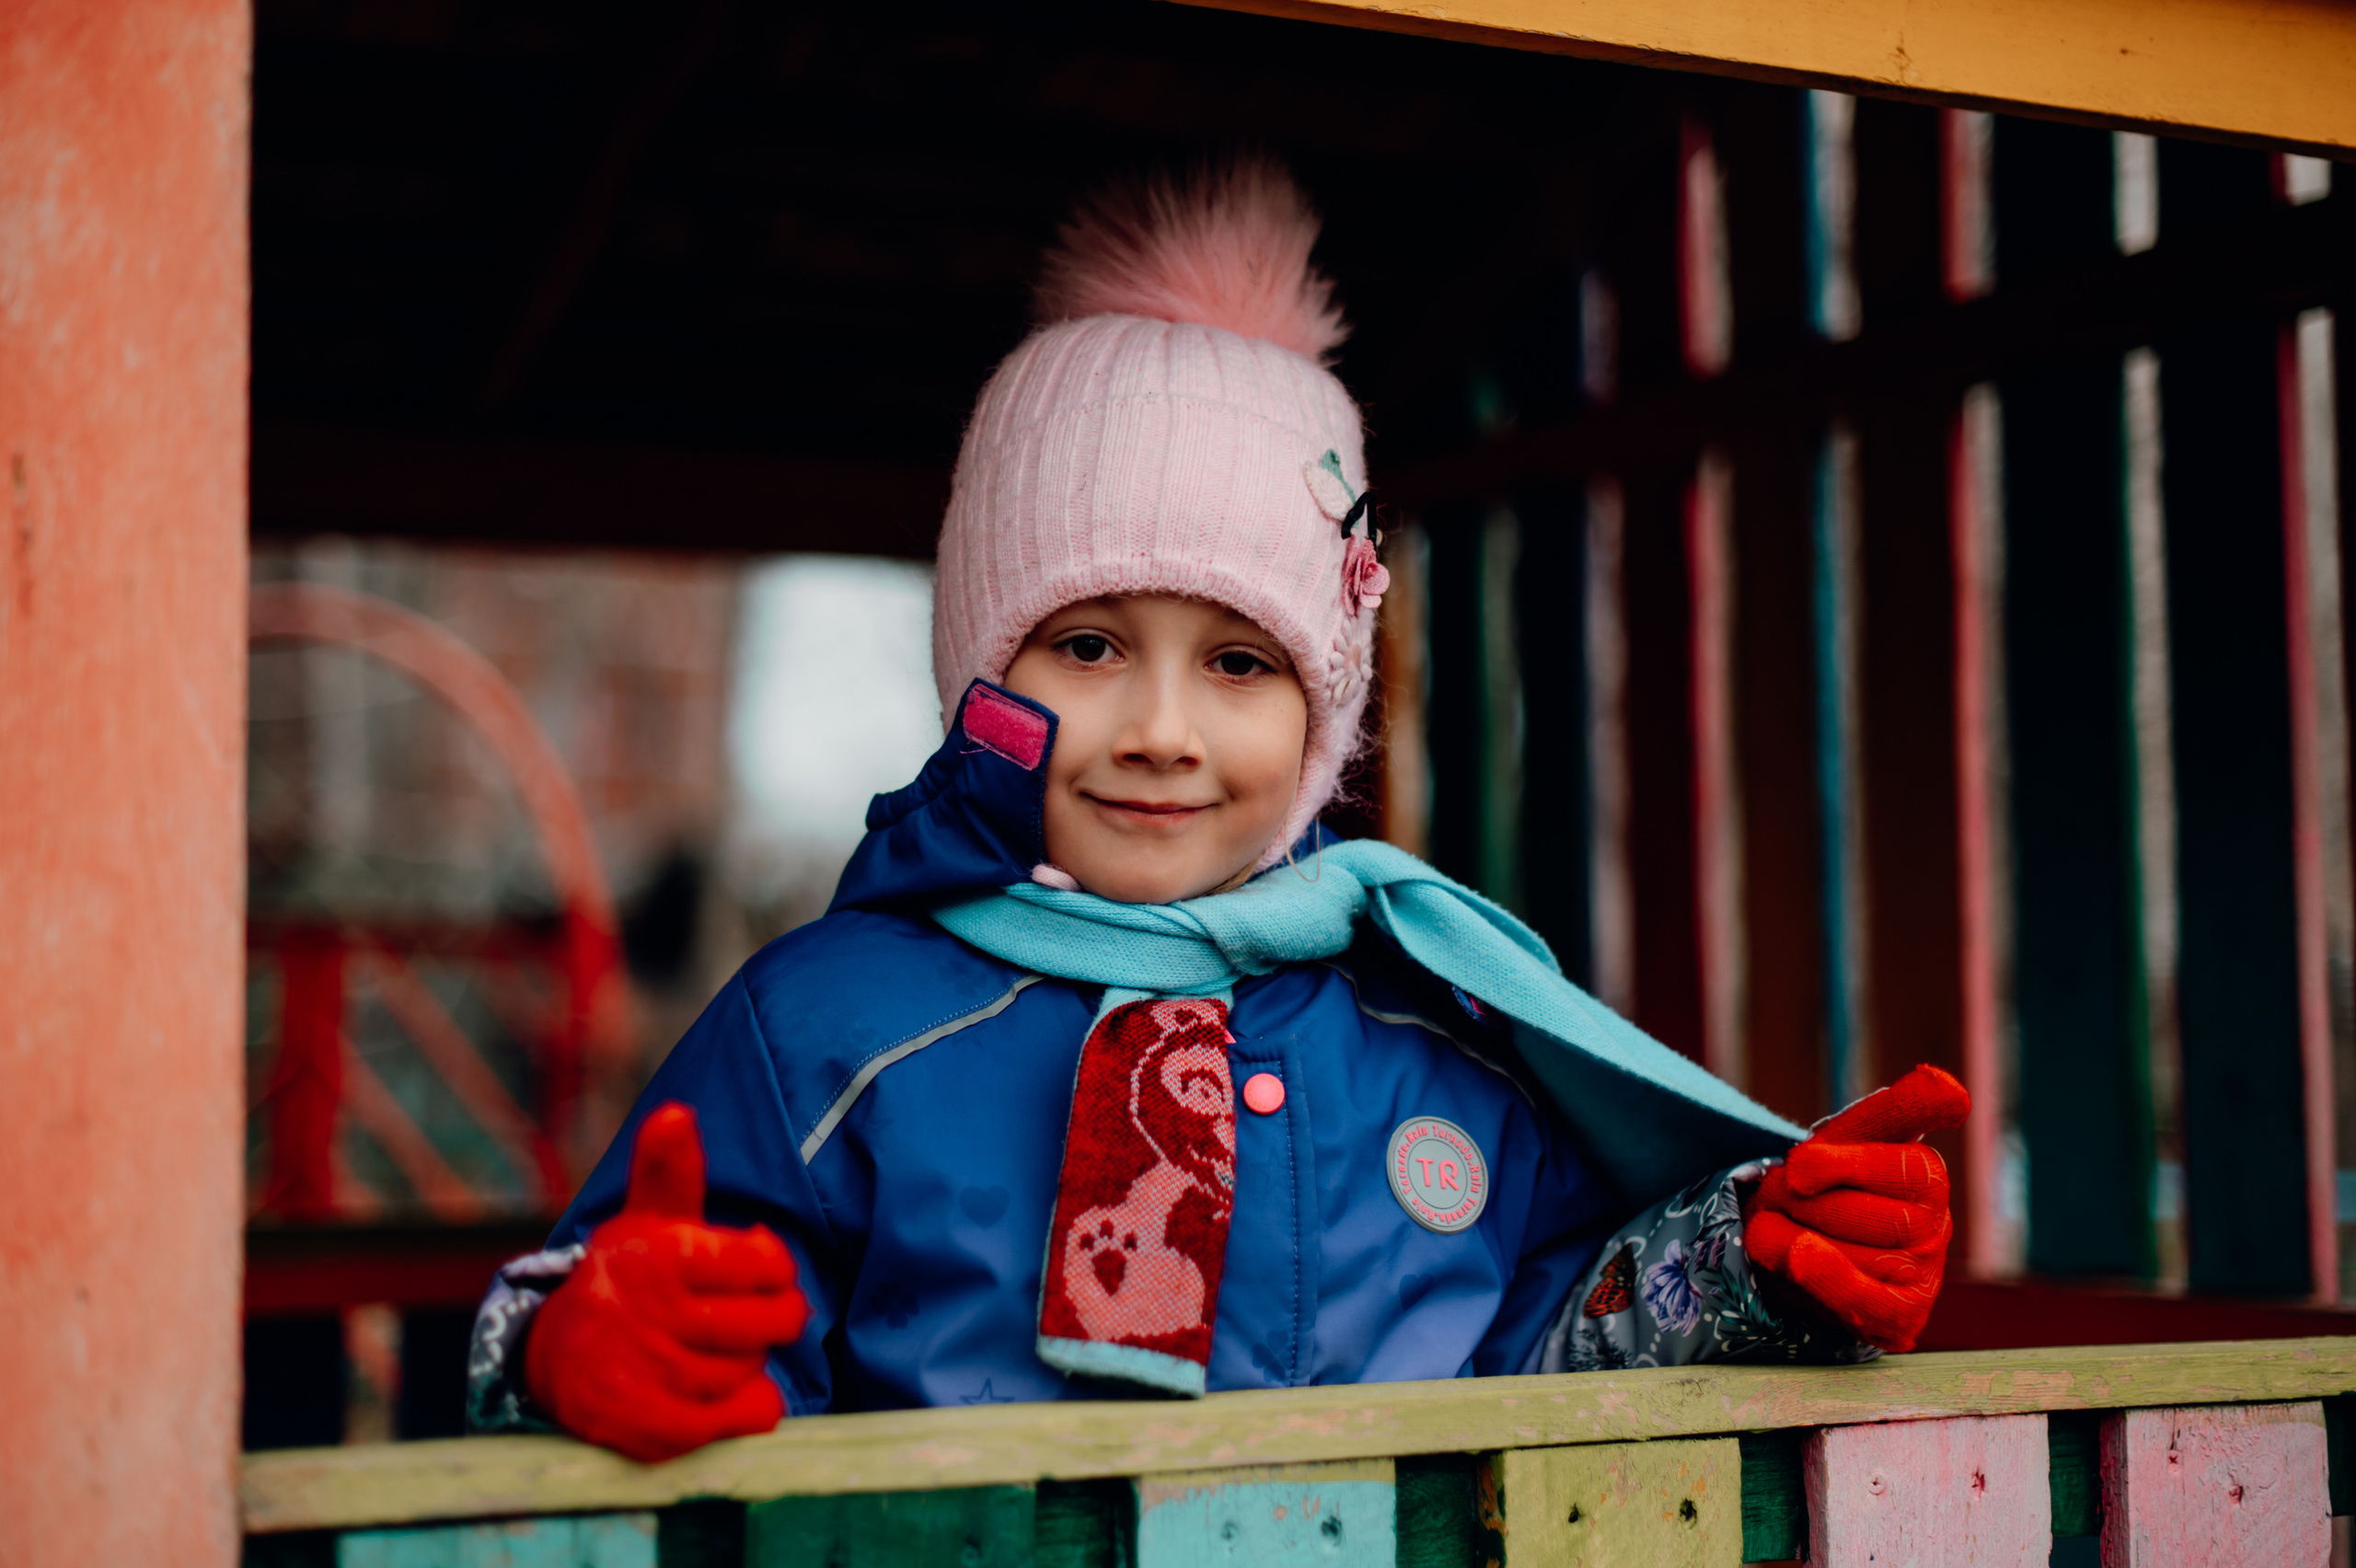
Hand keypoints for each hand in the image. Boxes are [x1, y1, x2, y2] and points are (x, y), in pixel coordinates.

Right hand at [525, 1102, 808, 1461]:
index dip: (773, 1265)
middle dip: (774, 1316)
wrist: (558, 1357)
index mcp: (662, 1255)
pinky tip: (731, 1389)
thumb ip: (670, 1168)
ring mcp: (653, 1373)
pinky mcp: (656, 1428)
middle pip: (772, 1320)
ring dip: (750, 1361)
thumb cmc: (628, 1277)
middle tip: (756, 1311)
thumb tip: (676, 1113)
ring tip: (719, 1346)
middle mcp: (654, 1313)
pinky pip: (744, 1417)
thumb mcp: (647, 1219)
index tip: (756, 1263)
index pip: (766, 1260)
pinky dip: (752, 1406)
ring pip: (753, 1368)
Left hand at [1743, 1065, 1969, 1353]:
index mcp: (1927, 1173)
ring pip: (1844, 1253)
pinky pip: (1860, 1298)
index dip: (1838, 1165)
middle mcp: (1936, 1226)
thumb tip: (1946, 1085)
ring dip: (1792, 1237)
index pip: (1894, 1164)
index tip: (1801, 1170)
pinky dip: (1825, 1277)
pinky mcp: (1899, 1317)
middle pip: (1853, 1211)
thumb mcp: (1852, 1136)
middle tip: (1786, 1200)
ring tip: (1788, 1231)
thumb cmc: (1827, 1183)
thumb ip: (1896, 1106)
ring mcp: (1921, 1276)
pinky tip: (1799, 1256)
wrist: (1802, 1250)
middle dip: (1800, 1202)